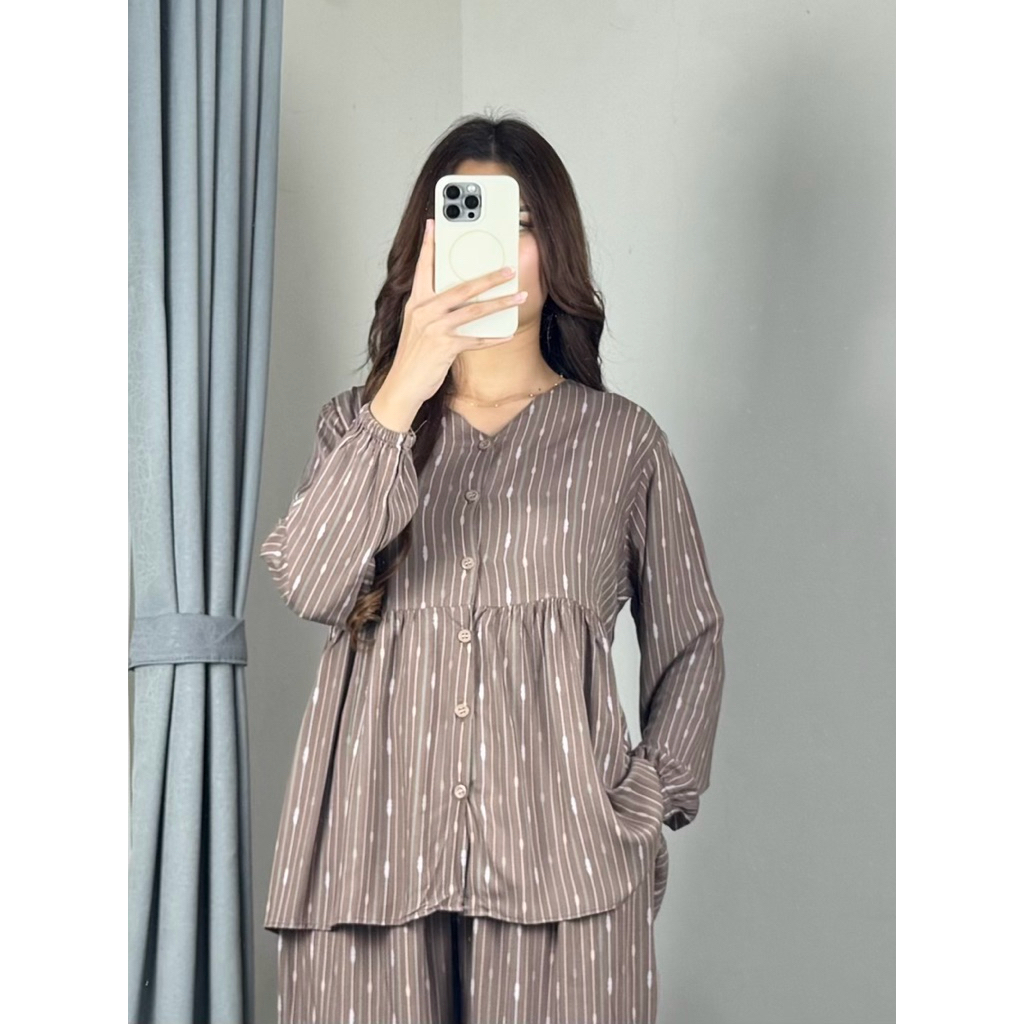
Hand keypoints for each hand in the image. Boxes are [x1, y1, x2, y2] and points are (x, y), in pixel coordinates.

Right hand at [372, 218, 526, 426]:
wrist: (403, 385)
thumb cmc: (413, 356)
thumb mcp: (417, 325)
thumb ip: (433, 308)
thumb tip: (457, 296)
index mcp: (416, 302)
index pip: (423, 267)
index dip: (429, 245)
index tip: (434, 224)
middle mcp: (424, 311)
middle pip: (461, 287)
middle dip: (488, 277)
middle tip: (508, 268)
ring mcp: (435, 328)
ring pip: (473, 311)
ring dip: (500, 303)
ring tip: (519, 296)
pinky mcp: (445, 347)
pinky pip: (476, 339)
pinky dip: (493, 337)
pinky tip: (507, 333)